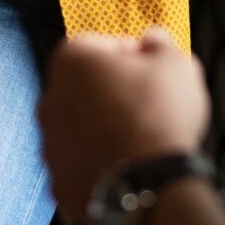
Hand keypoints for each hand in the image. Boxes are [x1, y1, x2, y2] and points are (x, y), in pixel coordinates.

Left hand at [37, 28, 211, 224]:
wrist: (151, 184)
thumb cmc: (160, 116)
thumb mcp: (175, 62)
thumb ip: (160, 42)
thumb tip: (153, 39)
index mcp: (70, 61)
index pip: (98, 45)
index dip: (129, 53)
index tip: (149, 67)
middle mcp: (49, 101)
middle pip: (84, 89)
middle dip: (112, 93)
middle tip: (148, 104)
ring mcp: (50, 147)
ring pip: (80, 130)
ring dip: (104, 131)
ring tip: (140, 140)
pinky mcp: (59, 184)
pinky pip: (82, 168)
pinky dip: (101, 167)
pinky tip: (128, 167)